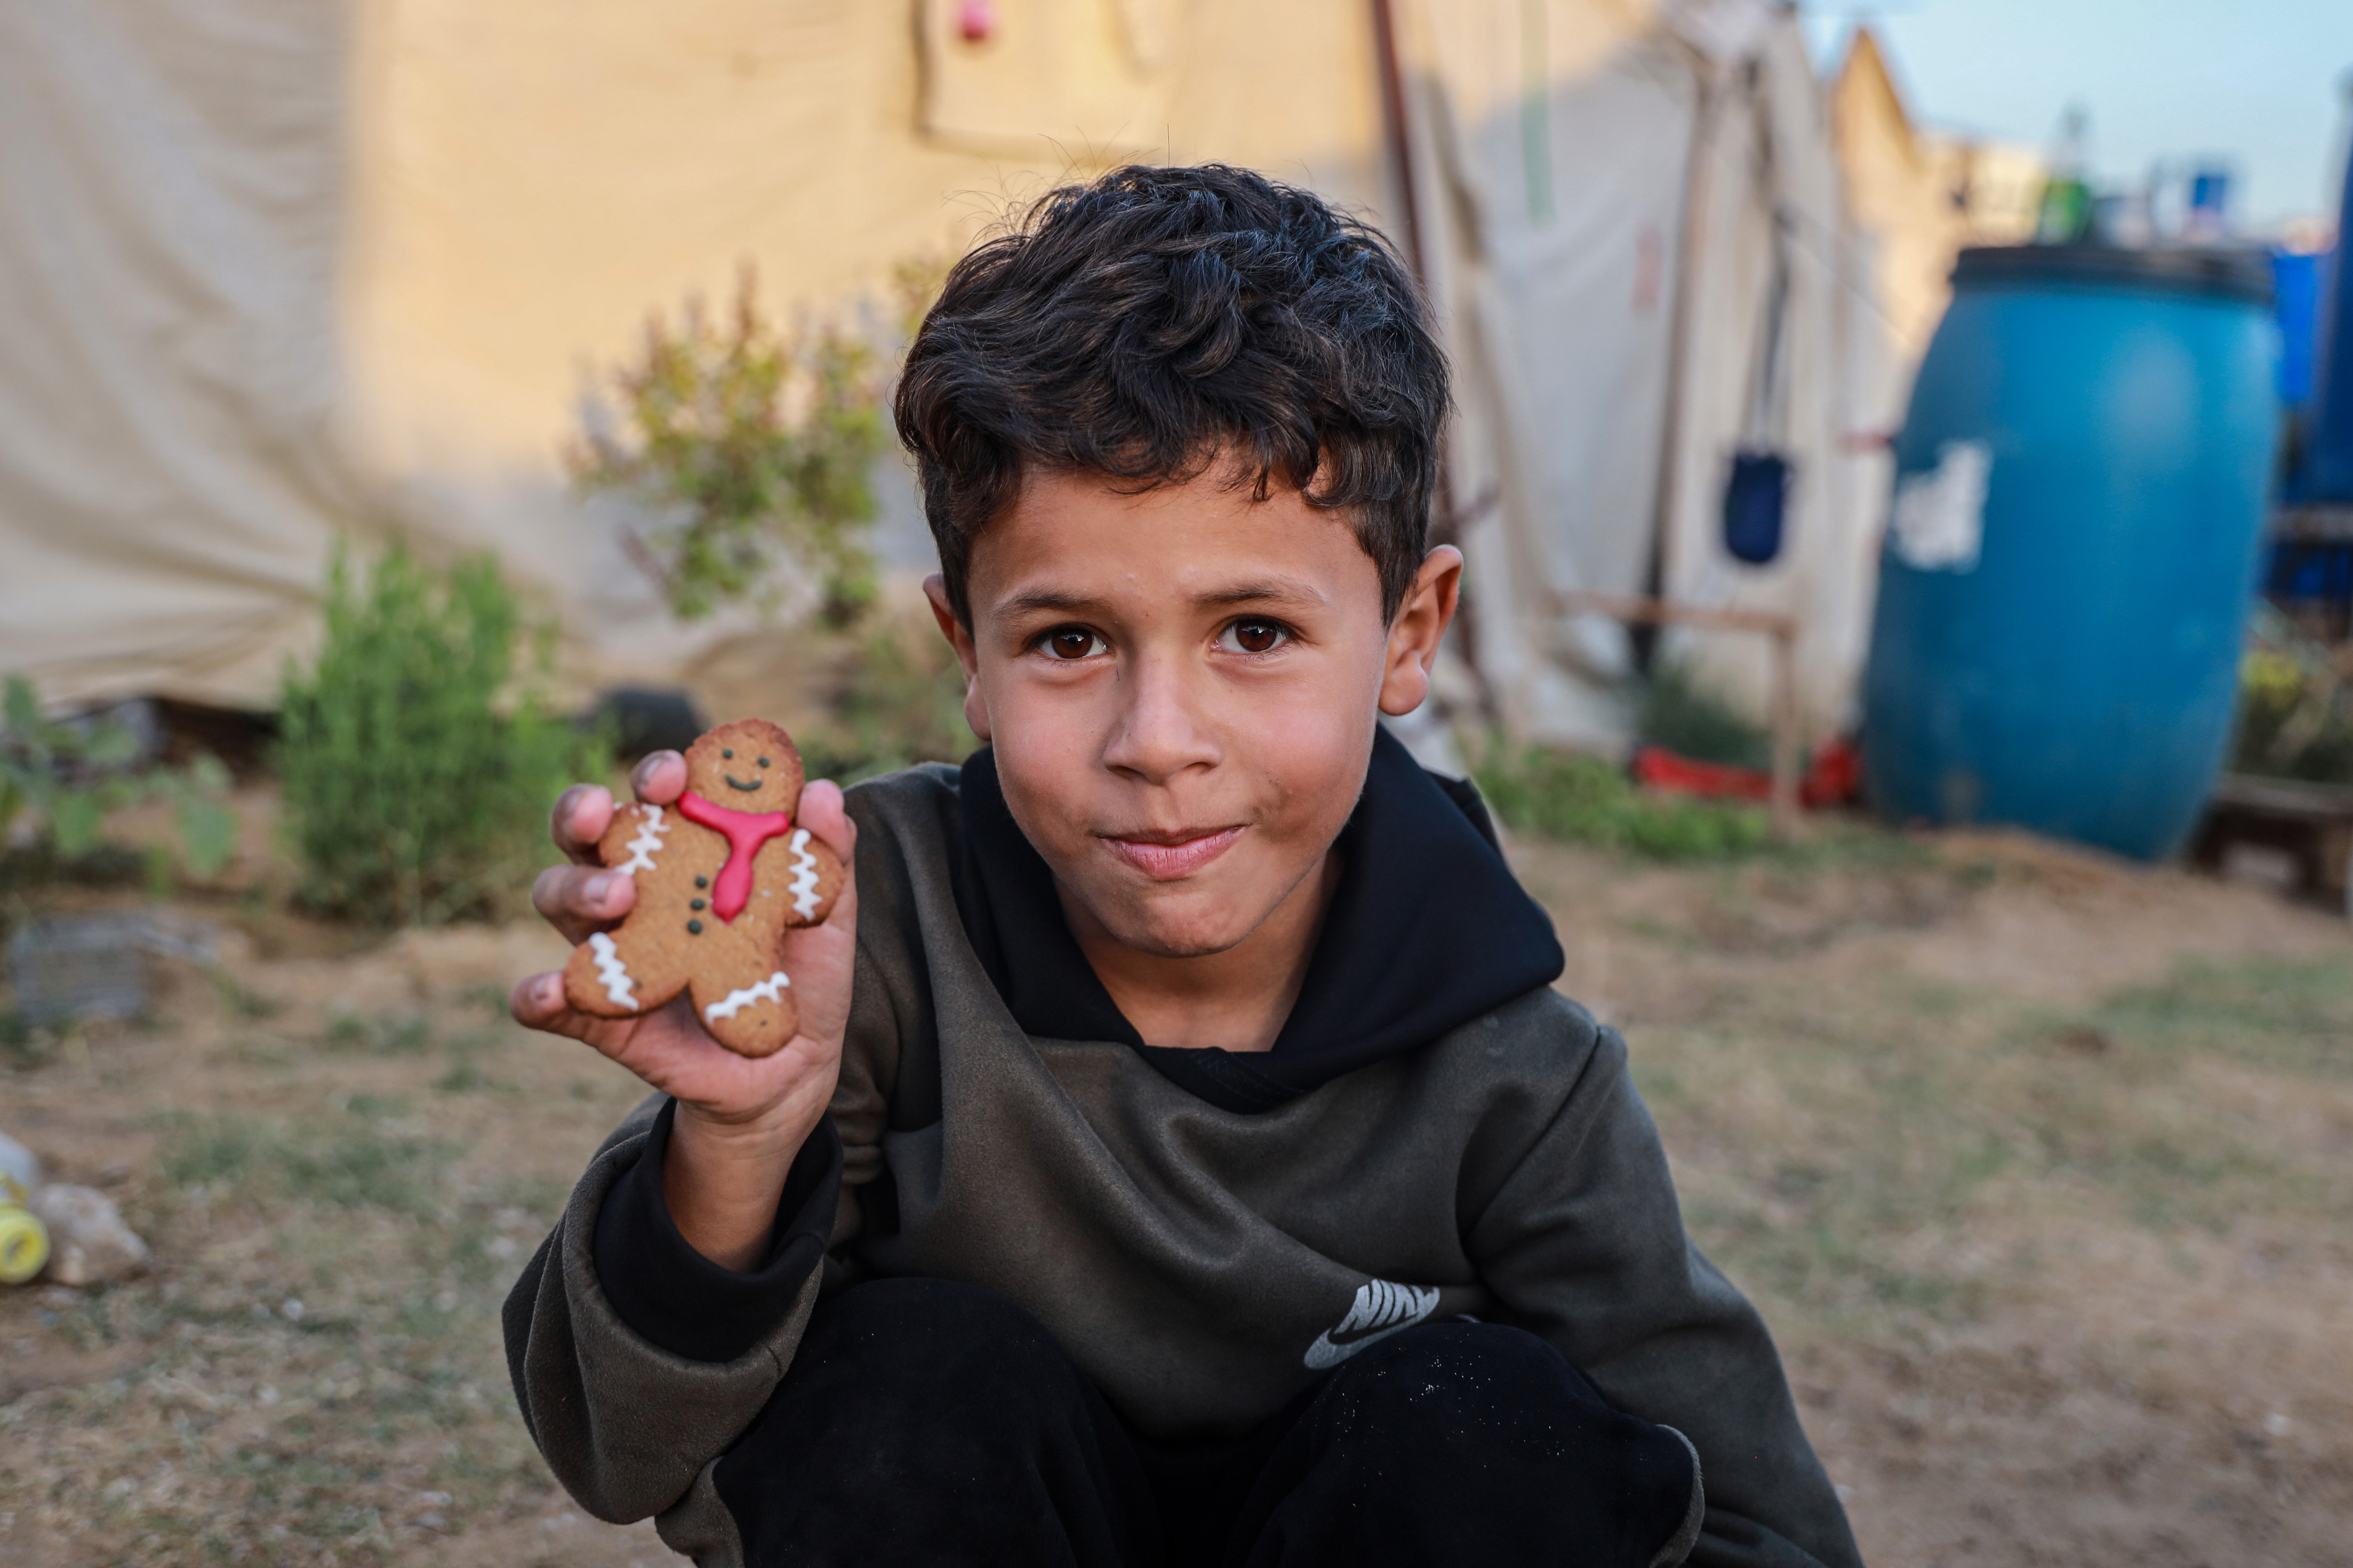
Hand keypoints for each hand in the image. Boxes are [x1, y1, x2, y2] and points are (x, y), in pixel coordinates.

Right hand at [510, 751, 858, 1267]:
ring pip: (556, 897)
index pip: (654, 796)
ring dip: (575, 887)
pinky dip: (537, 994)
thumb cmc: (804, 974)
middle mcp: (635, 889)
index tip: (673, 775)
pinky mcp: (598, 1013)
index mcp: (685, 851)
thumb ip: (829, 852)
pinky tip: (549, 991)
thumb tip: (819, 792)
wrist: (794, 1068)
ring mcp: (611, 947)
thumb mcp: (828, 914)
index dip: (654, 775)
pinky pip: (545, 1001)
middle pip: (584, 834)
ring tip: (617, 896)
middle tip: (607, 815)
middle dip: (582, 810)